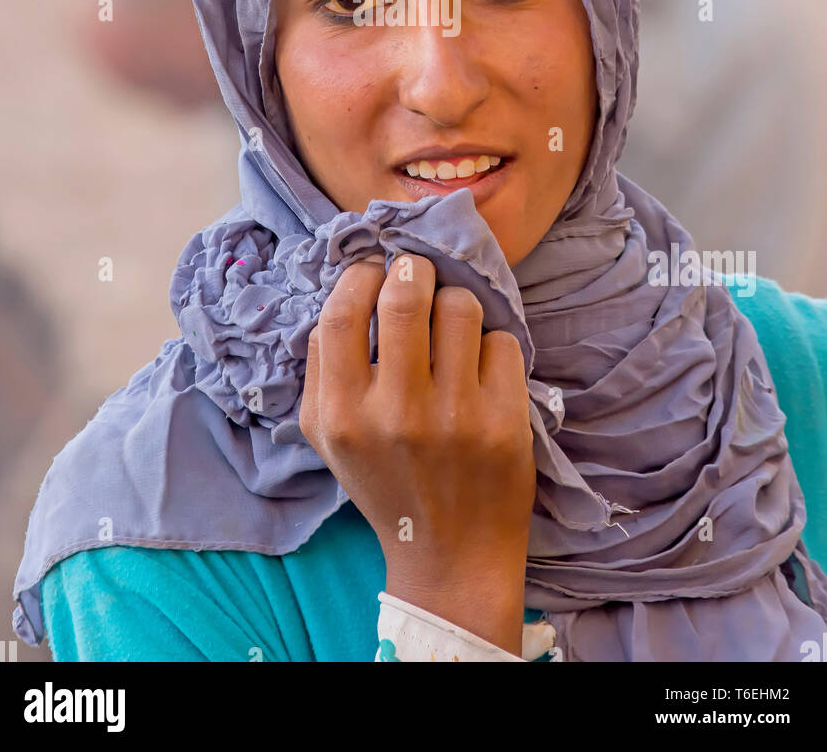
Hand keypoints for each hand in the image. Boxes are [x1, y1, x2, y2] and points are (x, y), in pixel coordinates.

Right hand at [299, 253, 536, 654]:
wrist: (450, 555)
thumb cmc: (386, 481)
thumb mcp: (329, 436)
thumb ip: (321, 366)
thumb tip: (345, 289)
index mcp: (342, 416)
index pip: (343, 314)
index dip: (361, 276)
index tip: (375, 271)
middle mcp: (396, 414)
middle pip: (405, 298)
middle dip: (414, 270)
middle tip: (418, 272)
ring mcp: (455, 417)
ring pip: (460, 308)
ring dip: (455, 302)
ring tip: (451, 322)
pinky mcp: (505, 421)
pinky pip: (500, 341)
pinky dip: (490, 344)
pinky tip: (480, 369)